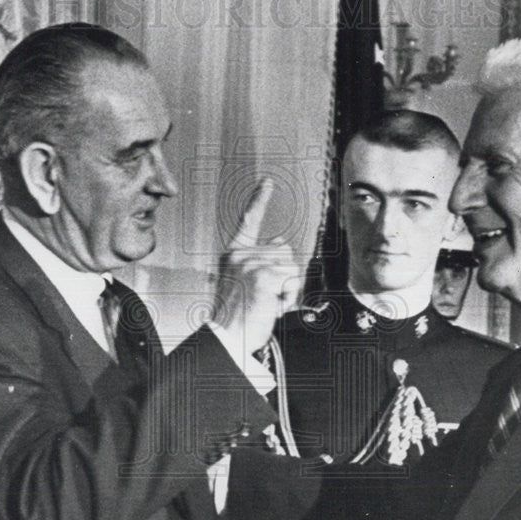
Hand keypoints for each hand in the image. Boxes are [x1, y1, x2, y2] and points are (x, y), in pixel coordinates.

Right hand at [213, 178, 301, 354]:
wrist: (228, 337)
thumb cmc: (237, 316)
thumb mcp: (244, 282)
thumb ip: (260, 262)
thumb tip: (281, 241)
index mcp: (233, 254)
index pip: (249, 221)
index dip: (260, 199)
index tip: (268, 181)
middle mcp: (240, 255)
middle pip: (284, 251)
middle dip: (283, 276)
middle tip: (264, 297)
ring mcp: (251, 264)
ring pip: (292, 267)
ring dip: (286, 289)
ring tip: (266, 303)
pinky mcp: (264, 276)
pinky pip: (292, 282)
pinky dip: (288, 298)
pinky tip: (271, 307)